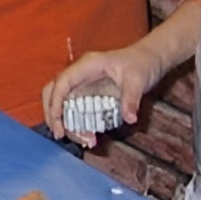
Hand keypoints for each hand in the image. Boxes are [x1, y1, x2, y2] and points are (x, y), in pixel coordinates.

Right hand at [38, 43, 162, 145]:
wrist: (148, 59)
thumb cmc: (141, 64)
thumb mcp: (138, 80)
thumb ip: (131, 99)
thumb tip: (129, 119)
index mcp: (87, 65)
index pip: (62, 82)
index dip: (56, 102)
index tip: (58, 123)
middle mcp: (79, 73)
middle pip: (52, 91)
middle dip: (52, 114)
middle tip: (60, 134)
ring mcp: (82, 82)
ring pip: (61, 101)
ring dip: (64, 121)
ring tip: (82, 140)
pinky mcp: (87, 92)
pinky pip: (73, 106)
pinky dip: (75, 122)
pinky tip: (86, 135)